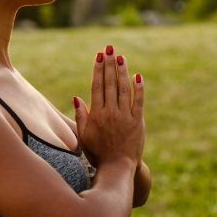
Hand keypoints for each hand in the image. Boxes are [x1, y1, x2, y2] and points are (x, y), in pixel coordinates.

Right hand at [72, 45, 144, 171]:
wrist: (118, 168)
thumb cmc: (97, 153)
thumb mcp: (83, 136)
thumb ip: (81, 116)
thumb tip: (77, 97)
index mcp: (96, 115)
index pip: (97, 86)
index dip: (98, 69)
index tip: (99, 55)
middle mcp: (110, 113)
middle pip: (110, 83)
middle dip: (109, 64)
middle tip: (109, 48)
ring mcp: (125, 117)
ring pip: (124, 89)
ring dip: (122, 71)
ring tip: (121, 57)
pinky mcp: (138, 122)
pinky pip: (138, 102)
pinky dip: (138, 88)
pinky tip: (137, 76)